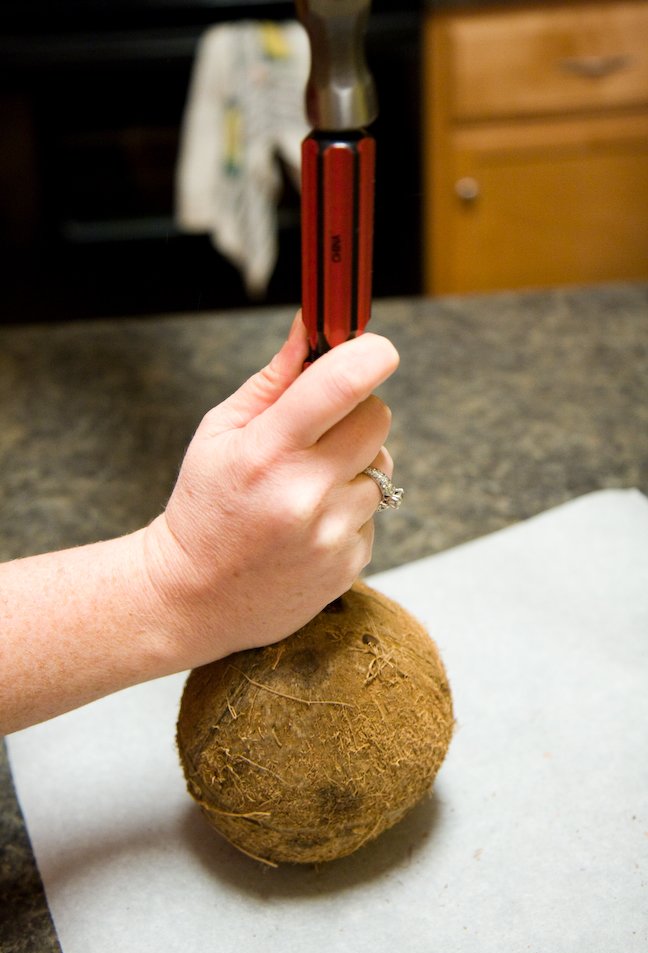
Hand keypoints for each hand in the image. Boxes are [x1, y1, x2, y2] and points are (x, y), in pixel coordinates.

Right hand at [142, 312, 398, 667]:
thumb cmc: (204, 507)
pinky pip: (374, 513)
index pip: (341, 384)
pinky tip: (309, 525)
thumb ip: (274, 380)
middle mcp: (305, 494)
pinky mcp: (349, 564)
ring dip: (353, 466)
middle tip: (323, 428)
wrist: (195, 598)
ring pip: (381, 467)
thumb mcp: (220, 433)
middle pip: (377, 418)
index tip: (375, 350)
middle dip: (356, 410)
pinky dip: (349, 510)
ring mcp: (331, 534)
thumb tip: (311, 325)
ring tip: (305, 488)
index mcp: (267, 452)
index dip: (370, 355)